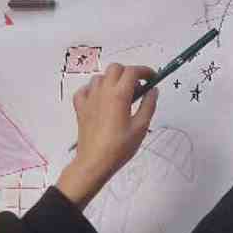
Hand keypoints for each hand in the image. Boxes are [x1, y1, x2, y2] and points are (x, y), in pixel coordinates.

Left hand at [58, 63, 157, 207]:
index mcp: (119, 95)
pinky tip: (100, 100)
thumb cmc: (119, 147)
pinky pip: (85, 90)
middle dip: (128, 73)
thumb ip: (148, 105)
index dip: (145, 71)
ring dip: (112, 81)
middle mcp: (102, 92)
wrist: (94, 163)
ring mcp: (89, 99)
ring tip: (120, 96)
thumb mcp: (141, 127)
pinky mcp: (80, 107)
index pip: (132, 71)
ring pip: (100, 77)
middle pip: (115, 68)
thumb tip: (153, 90)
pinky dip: (93, 89)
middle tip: (137, 88)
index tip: (152, 78)